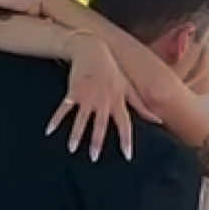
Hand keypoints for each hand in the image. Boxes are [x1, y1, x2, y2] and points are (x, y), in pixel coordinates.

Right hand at [46, 33, 160, 160]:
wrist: (93, 50)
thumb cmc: (113, 70)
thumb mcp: (129, 87)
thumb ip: (142, 106)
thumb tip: (159, 120)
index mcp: (118, 101)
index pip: (125, 124)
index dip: (126, 140)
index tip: (127, 156)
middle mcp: (103, 101)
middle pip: (100, 125)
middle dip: (97, 141)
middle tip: (94, 158)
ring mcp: (87, 97)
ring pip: (81, 119)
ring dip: (76, 134)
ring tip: (71, 149)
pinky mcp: (73, 92)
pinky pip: (64, 108)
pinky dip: (56, 119)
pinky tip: (49, 131)